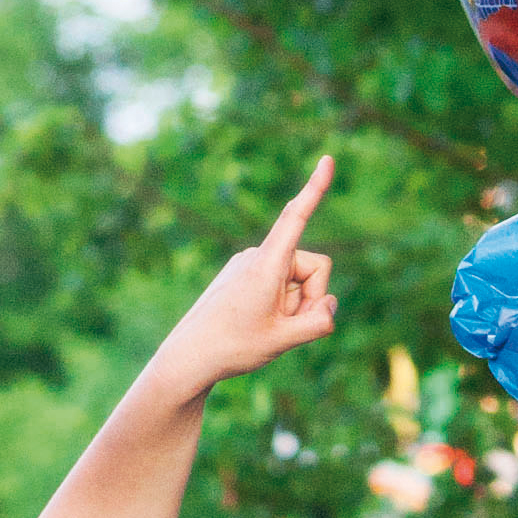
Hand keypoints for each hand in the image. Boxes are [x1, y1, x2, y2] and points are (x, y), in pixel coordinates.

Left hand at [148, 163, 337, 410]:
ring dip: (292, 303)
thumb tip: (329, 305)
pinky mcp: (242, 273)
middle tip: (284, 327)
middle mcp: (256, 255)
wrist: (188, 358)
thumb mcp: (285, 340)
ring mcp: (248, 263)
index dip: (315, 189)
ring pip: (297, 279)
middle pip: (313, 267)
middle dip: (310, 296)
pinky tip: (255, 322)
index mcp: (266, 264)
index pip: (296, 217)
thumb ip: (319, 322)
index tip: (327, 159)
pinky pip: (278, 283)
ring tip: (263, 327)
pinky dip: (279, 303)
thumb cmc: (234, 348)